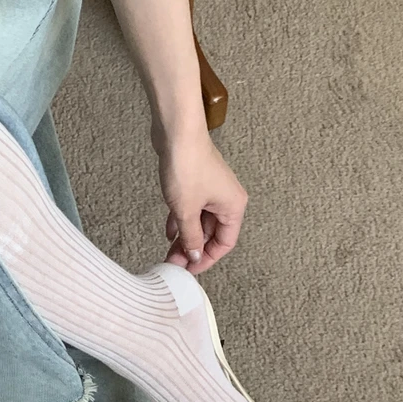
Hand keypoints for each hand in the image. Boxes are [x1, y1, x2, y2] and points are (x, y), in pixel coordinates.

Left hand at [153, 123, 247, 275]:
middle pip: (212, 234)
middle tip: (174, 263)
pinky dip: (182, 221)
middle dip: (193, 249)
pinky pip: (192, 209)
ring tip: (168, 252)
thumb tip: (193, 255)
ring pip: (200, 222)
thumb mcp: (186, 210)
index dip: (206, 259)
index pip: (225, 243)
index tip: (189, 269)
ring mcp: (212, 190)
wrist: (177, 131)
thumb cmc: (187, 165)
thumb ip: (191, 236)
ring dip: (186, 237)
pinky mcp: (197, 182)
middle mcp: (227, 199)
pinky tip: (169, 231)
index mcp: (233, 207)